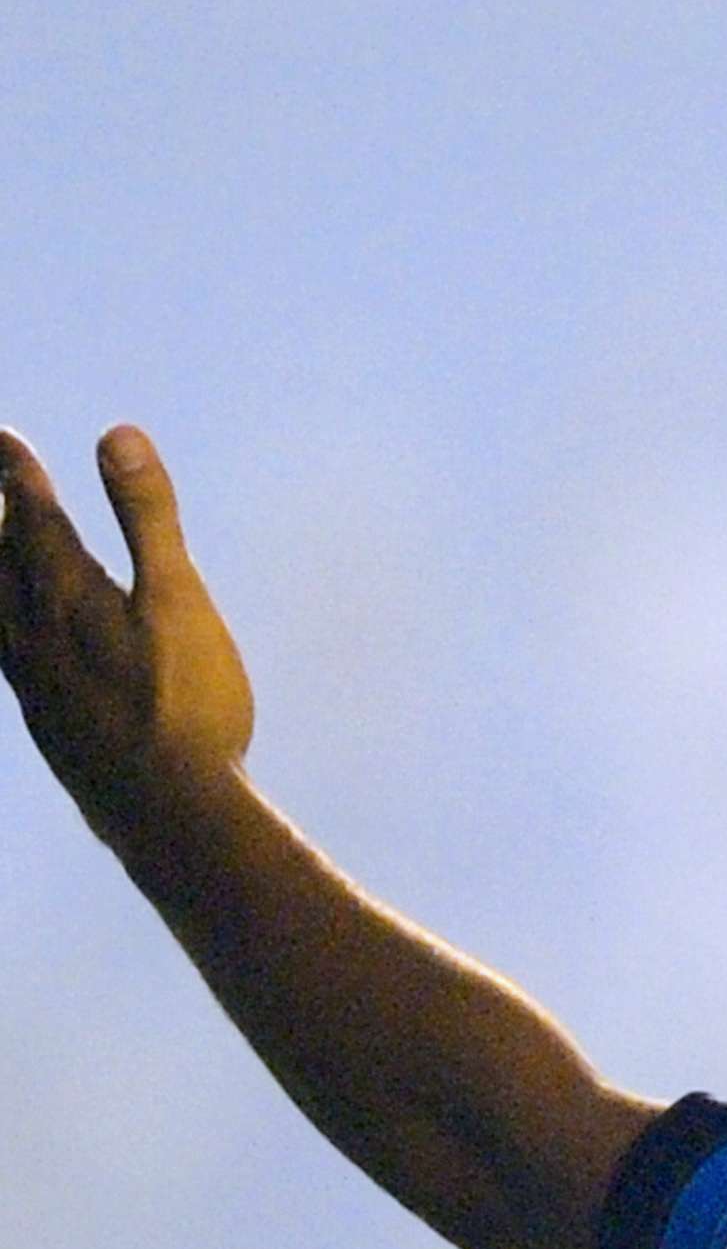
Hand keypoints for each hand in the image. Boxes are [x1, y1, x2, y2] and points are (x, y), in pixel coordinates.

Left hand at [0, 425, 252, 841]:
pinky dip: (2, 625)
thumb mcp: (178, 601)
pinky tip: (18, 640)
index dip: (14, 472)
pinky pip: (3, 653)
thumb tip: (116, 434)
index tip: (2, 437)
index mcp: (66, 596)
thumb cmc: (186, 706)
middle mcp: (32, 634)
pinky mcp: (45, 718)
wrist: (167, 814)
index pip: (29, 516)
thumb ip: (147, 518)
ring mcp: (33, 680)